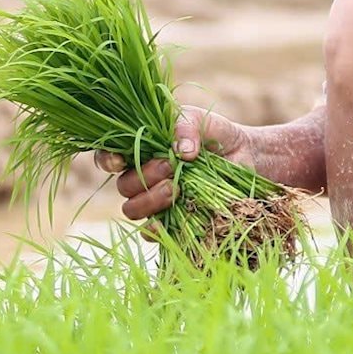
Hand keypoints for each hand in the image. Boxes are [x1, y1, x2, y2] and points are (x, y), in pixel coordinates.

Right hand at [95, 107, 253, 223]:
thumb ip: (186, 126)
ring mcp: (154, 201)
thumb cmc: (216, 134)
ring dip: (150, 200)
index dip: (107, 160)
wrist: (245, 157)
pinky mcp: (171, 221)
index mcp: (140, 149)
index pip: (108, 157)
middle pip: (123, 186)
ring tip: (176, 188)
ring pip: (132, 209)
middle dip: (143, 177)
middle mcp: (141, 177)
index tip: (120, 161)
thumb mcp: (202, 120)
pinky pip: (151, 233)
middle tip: (170, 167)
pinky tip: (166, 223)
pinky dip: (155, 230)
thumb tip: (180, 152)